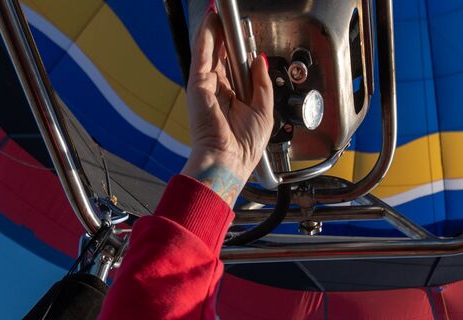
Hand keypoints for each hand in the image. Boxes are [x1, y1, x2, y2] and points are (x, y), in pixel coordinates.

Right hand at [180, 12, 274, 203]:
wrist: (229, 161)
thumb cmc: (245, 145)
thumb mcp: (263, 109)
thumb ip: (261, 82)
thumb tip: (259, 60)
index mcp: (233, 96)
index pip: (235, 64)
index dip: (238, 48)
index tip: (243, 33)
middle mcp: (218, 89)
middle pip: (221, 53)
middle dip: (226, 34)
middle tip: (229, 16)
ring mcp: (206, 86)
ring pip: (210, 50)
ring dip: (214, 29)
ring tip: (220, 10)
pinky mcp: (198, 84)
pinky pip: (202, 54)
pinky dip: (206, 36)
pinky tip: (211, 21)